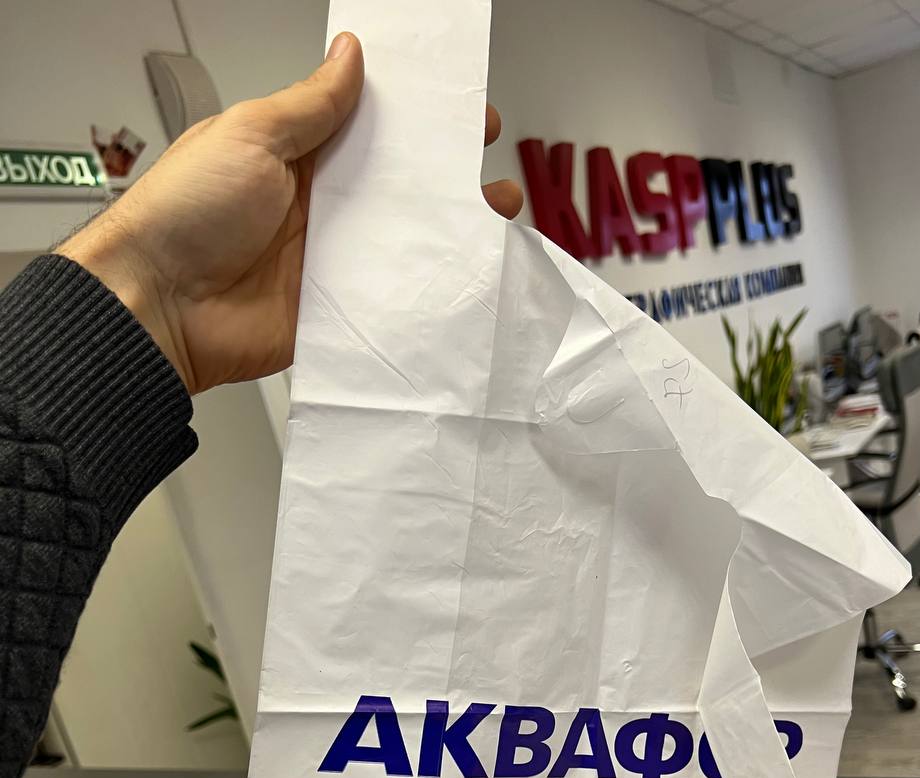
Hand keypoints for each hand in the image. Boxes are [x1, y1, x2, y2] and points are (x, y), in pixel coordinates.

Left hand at [59, 33, 522, 395]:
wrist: (159, 310)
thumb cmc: (184, 215)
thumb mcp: (249, 136)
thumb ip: (308, 105)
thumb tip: (348, 56)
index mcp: (296, 157)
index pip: (369, 130)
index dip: (415, 120)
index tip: (459, 111)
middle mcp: (318, 208)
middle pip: (395, 187)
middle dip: (444, 176)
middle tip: (484, 164)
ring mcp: (328, 262)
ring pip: (401, 243)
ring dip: (447, 232)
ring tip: (493, 218)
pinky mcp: (332, 312)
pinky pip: (386, 299)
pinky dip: (422, 292)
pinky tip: (460, 280)